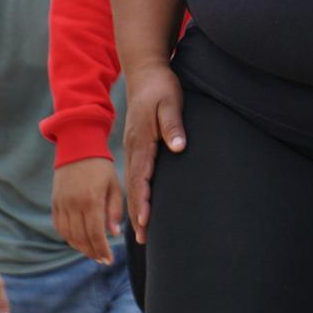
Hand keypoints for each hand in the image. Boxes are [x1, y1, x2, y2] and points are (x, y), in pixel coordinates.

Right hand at [52, 157, 123, 262]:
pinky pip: (59, 226)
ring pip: (68, 235)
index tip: (109, 260)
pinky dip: (68, 237)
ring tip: (93, 253)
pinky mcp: (55, 202)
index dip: (101, 249)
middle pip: (81, 237)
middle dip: (92, 252)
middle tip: (102, 260)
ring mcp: (61, 204)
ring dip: (80, 247)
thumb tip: (113, 234)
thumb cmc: (101, 167)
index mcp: (90, 200)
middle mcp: (73, 204)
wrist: (78, 148)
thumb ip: (114, 210)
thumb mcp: (114, 185)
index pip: (95, 233)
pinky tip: (78, 241)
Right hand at [123, 65, 185, 244]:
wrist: (145, 72)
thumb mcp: (170, 101)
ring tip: (141, 231)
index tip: (145, 221)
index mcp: (141, 140)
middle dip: (137, 212)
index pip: (141, 177)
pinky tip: (142, 203)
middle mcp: (134, 147)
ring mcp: (134, 147)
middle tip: (142, 239)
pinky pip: (136, 174)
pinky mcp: (138, 145)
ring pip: (134, 182)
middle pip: (134, 185)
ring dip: (136, 206)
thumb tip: (178, 147)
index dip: (143, 200)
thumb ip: (173, 124)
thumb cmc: (161, 86)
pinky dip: (137, 192)